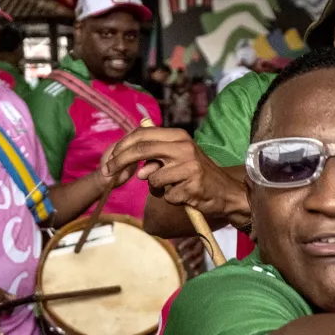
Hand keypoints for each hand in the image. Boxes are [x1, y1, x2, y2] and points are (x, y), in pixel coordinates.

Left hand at [100, 128, 244, 219]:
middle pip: (141, 150)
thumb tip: (136, 167)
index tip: (110, 159)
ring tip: (173, 187)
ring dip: (156, 188)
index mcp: (179, 136)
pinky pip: (165, 195)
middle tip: (108, 172)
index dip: (122, 147)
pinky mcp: (191, 186)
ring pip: (152, 179)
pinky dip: (170, 199)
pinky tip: (184, 195)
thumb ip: (156, 156)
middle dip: (120, 162)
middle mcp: (184, 147)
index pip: (143, 135)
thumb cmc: (197, 175)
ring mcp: (189, 166)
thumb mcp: (178, 158)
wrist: (226, 192)